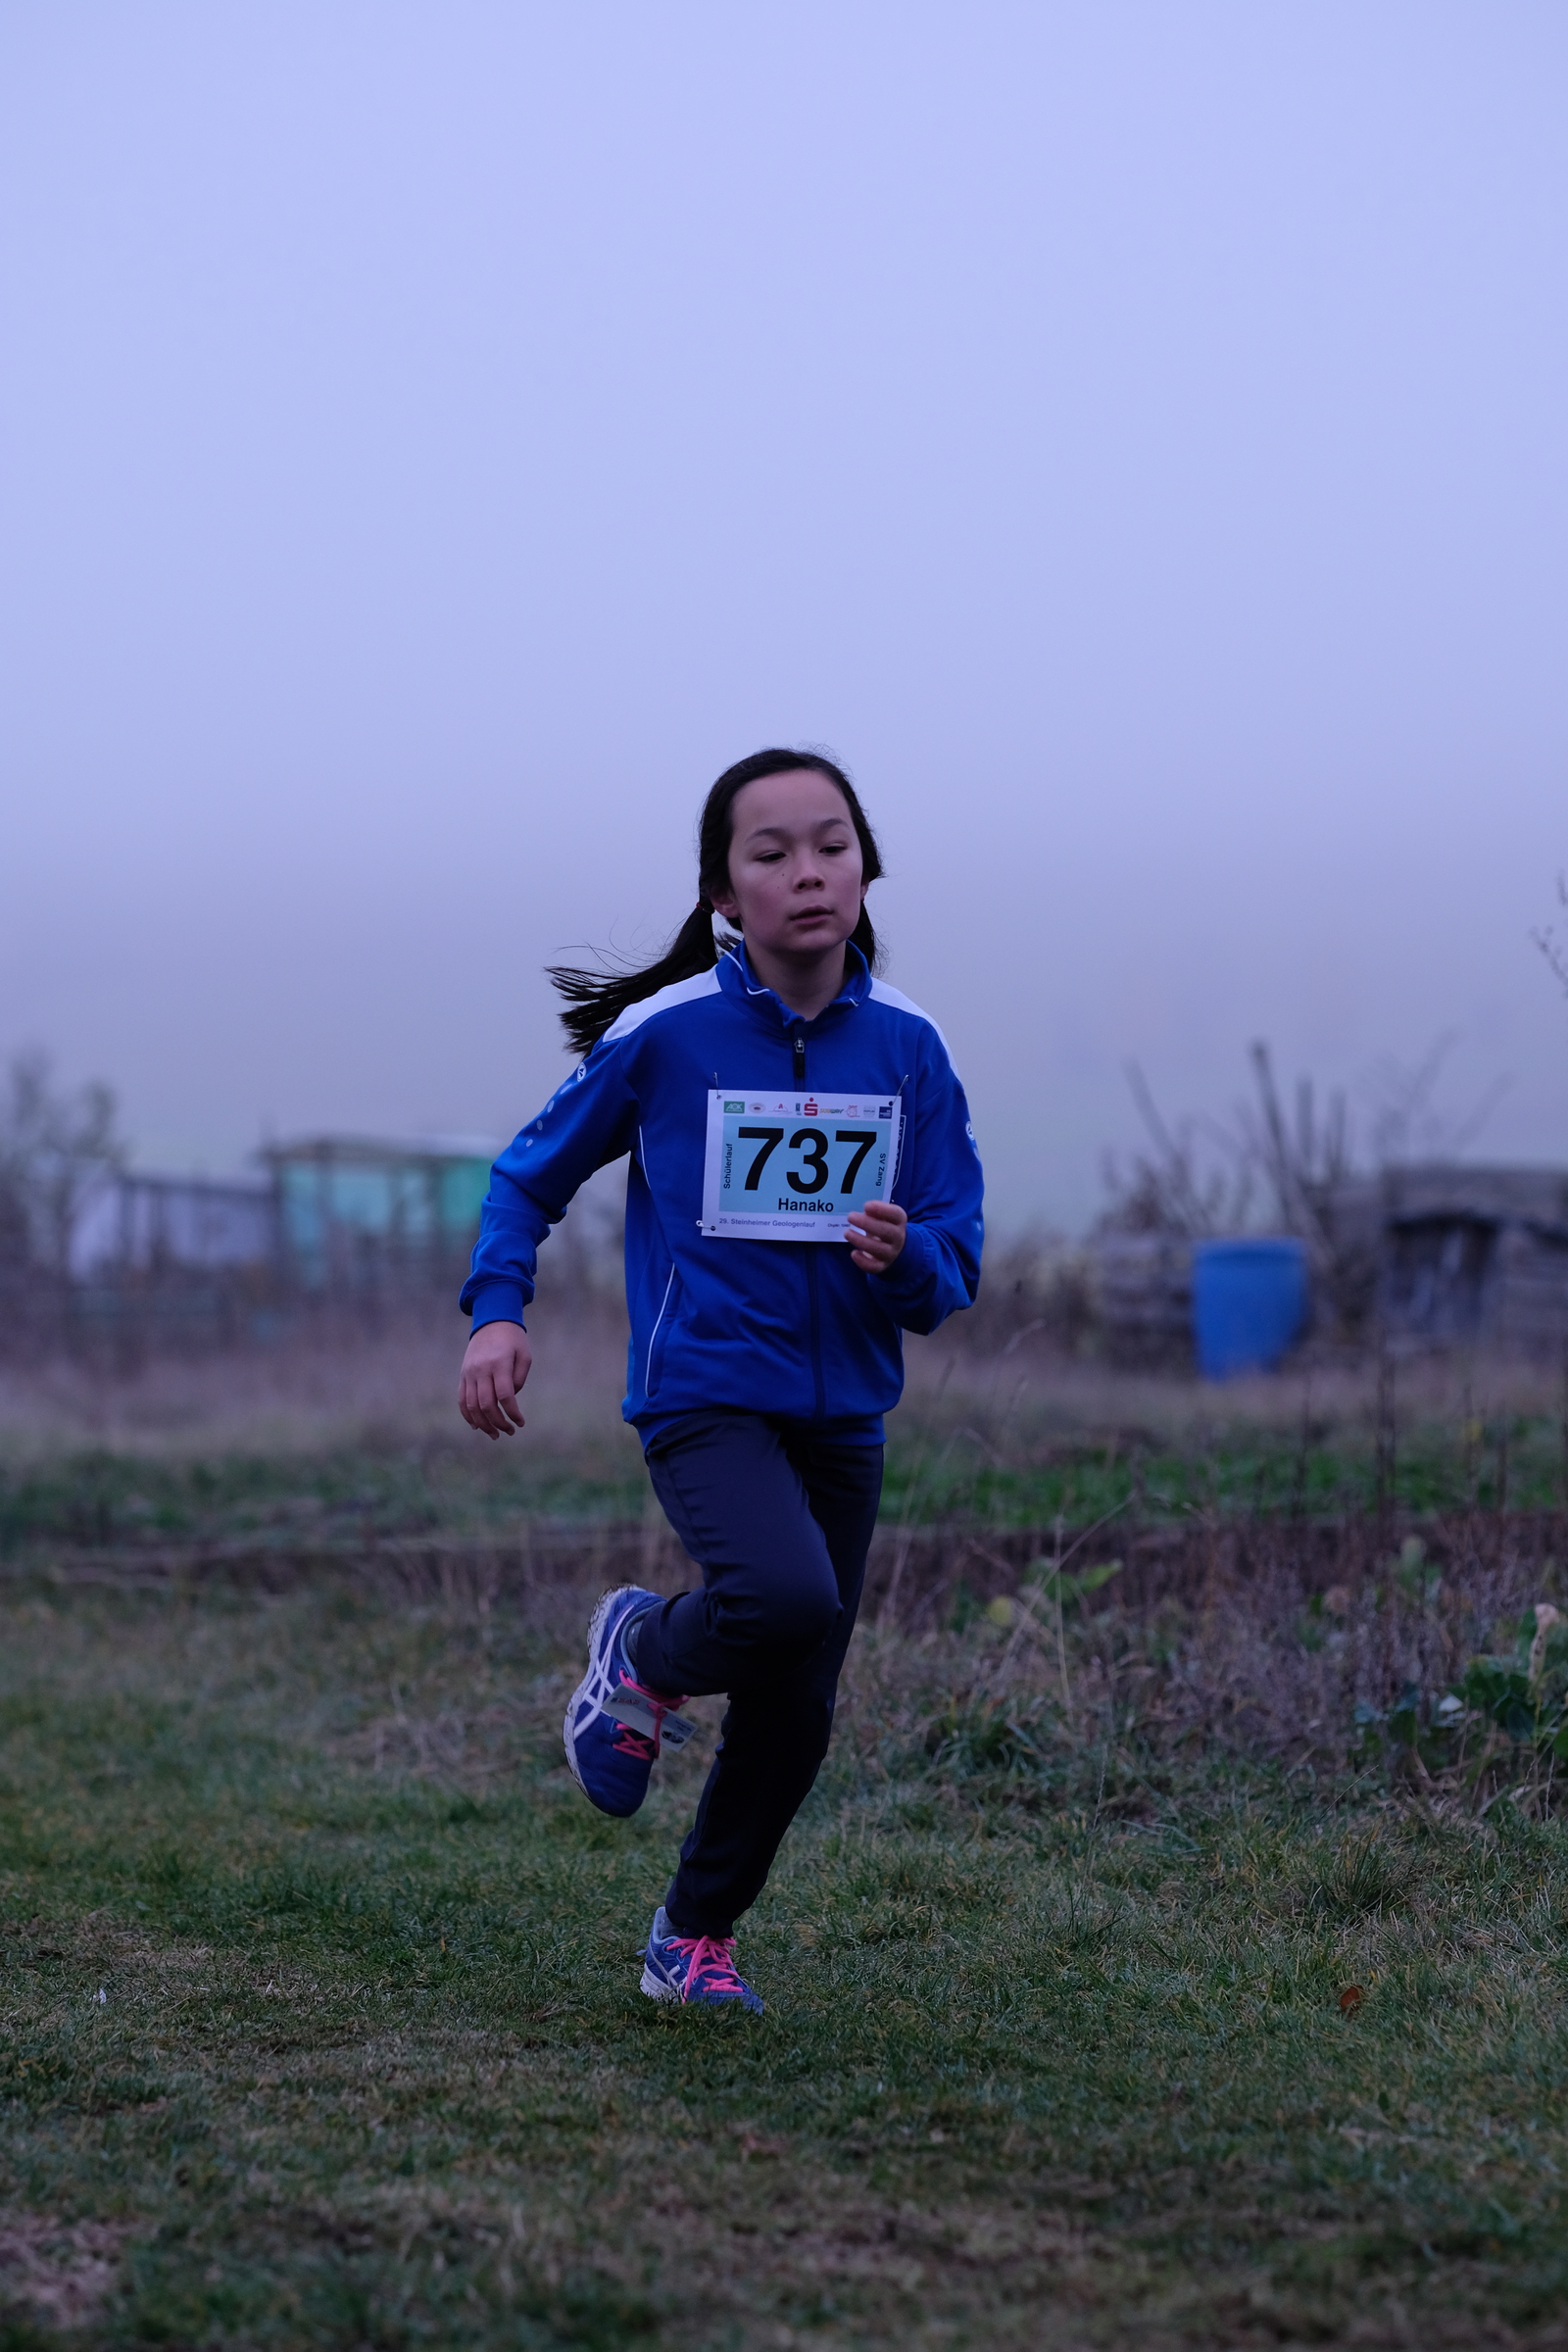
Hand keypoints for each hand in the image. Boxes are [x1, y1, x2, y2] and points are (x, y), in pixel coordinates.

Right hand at [458, 1320, 531, 1438]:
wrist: (491, 1321)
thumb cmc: (513, 1340)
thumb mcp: (525, 1355)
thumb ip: (519, 1379)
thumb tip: (509, 1400)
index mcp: (499, 1364)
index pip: (505, 1396)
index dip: (513, 1413)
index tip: (520, 1423)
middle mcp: (481, 1370)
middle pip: (487, 1404)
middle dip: (499, 1422)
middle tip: (509, 1431)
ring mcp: (469, 1373)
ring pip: (472, 1405)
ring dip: (483, 1423)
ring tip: (495, 1434)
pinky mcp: (463, 1375)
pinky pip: (462, 1399)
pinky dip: (468, 1415)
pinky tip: (477, 1426)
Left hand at [846, 1198, 906, 1273]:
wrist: (895, 1248)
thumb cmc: (884, 1226)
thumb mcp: (883, 1216)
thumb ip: (875, 1212)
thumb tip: (866, 1210)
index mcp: (899, 1221)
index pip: (896, 1214)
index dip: (882, 1210)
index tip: (866, 1206)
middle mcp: (898, 1237)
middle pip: (887, 1231)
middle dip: (867, 1223)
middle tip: (850, 1216)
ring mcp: (891, 1253)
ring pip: (879, 1249)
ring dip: (861, 1241)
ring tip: (847, 1233)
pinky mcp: (882, 1266)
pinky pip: (874, 1267)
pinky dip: (863, 1262)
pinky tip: (854, 1253)